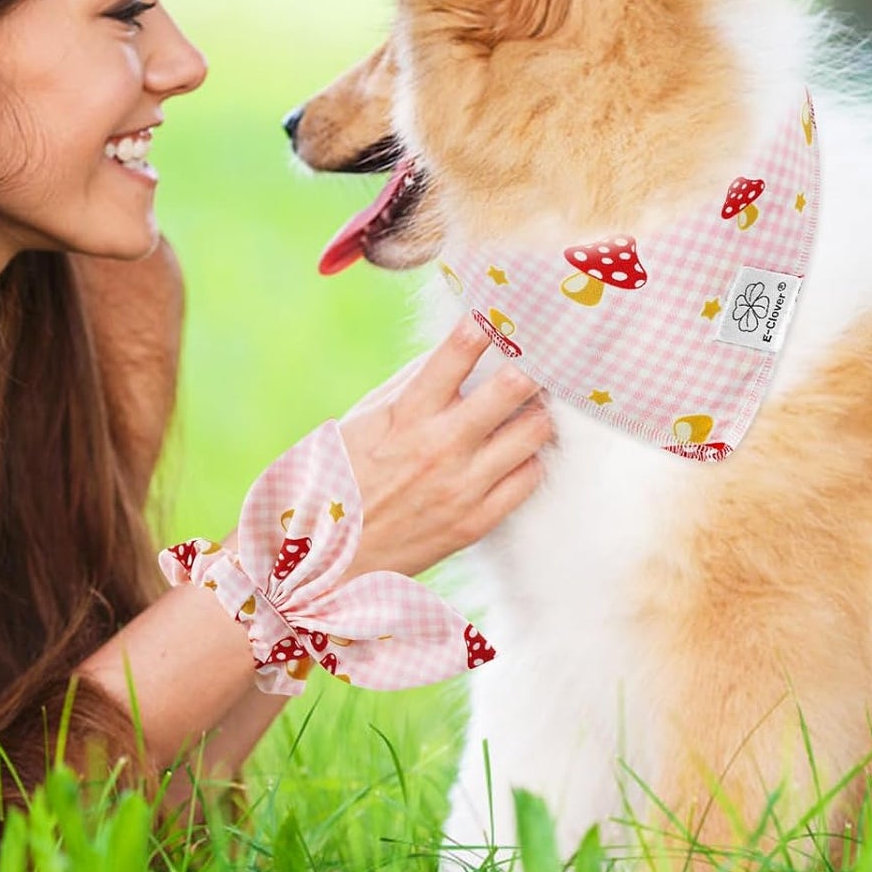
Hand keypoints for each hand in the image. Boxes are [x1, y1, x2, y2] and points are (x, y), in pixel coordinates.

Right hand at [337, 314, 555, 582]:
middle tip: (544, 352)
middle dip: (534, 363)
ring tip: (537, 399)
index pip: (458, 353)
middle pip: (514, 388)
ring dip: (540, 410)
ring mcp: (463, 487)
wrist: (328, 562)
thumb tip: (453, 350)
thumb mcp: (362, 421)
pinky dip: (532, 456)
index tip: (504, 309)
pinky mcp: (477, 522)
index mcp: (406, 416)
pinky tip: (522, 448)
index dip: (487, 323)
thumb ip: (409, 385)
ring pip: (535, 432)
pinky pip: (530, 478)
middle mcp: (440, 447)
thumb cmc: (339, 482)